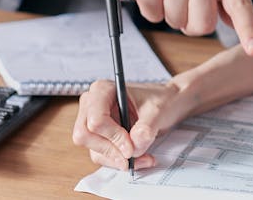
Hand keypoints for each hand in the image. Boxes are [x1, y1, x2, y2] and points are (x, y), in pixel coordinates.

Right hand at [72, 79, 192, 169]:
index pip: (95, 119)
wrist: (168, 104)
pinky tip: (139, 158)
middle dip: (110, 150)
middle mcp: (92, 105)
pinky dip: (119, 161)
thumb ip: (146, 128)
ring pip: (93, 149)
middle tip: (132, 156)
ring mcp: (93, 121)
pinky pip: (102, 155)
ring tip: (143, 158)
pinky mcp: (100, 136)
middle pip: (85, 136)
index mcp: (103, 90)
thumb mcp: (158, 111)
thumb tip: (133, 147)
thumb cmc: (161, 99)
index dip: (112, 137)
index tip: (131, 147)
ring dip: (117, 159)